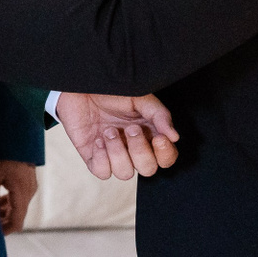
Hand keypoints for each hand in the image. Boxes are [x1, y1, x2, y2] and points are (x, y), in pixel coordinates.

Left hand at [0, 159, 38, 232]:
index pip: (17, 221)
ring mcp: (31, 186)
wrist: (15, 137)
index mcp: (22, 193)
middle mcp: (29, 192)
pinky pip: (20, 198)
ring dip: (6, 212)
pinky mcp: (28, 182)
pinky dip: (10, 203)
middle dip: (4, 222)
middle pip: (18, 215)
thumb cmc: (1, 154)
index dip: (6, 230)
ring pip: (19, 207)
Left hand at [55, 92, 180, 180]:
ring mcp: (113, 153)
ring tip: (108, 130)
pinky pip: (102, 172)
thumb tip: (174, 136)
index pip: (166, 158)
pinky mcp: (93, 155)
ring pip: (125, 173)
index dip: (165, 154)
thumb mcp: (140, 97)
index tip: (158, 138)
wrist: (83, 83)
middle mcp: (133, 148)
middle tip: (130, 129)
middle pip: (148, 170)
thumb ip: (159, 115)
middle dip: (140, 151)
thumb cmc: (112, 89)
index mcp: (149, 134)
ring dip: (118, 152)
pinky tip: (97, 140)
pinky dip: (101, 158)